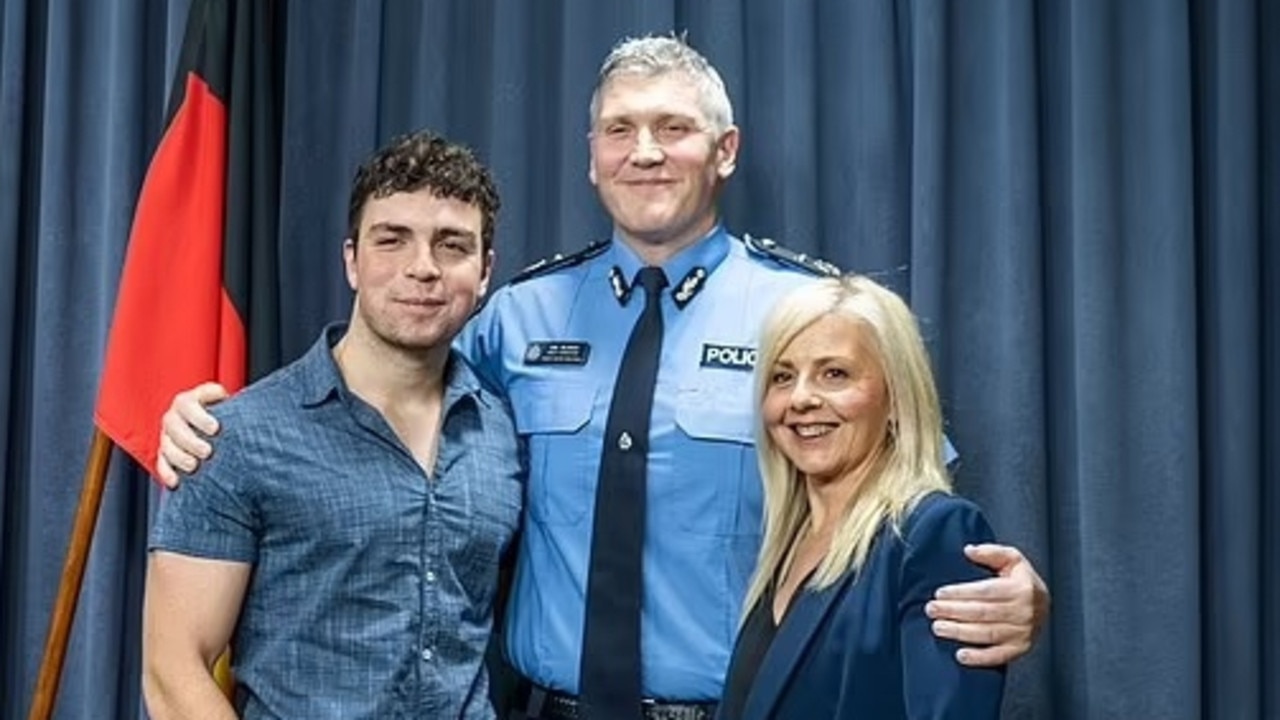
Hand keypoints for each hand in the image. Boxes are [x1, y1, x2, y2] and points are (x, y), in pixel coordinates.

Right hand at [156, 382, 228, 487]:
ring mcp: (167, 435)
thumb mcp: (228, 405)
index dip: (200, 417)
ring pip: (167, 445)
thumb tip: (248, 410)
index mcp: (188, 401)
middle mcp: (174, 416)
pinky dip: (167, 472)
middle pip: (175, 426)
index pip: (188, 404)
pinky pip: (162, 463)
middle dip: (190, 440)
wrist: (215, 426)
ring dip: (179, 457)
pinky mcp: (165, 453)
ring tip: (194, 466)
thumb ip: (232, 405)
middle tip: (207, 452)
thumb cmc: (225, 413)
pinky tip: (176, 481)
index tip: (215, 429)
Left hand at [925, 543, 1048, 665]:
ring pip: (987, 634)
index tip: (940, 593)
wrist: (1044, 604)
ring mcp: (1022, 632)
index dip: (961, 593)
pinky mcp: (1020, 648)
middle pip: (982, 613)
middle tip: (932, 610)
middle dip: (953, 612)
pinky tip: (961, 655)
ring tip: (938, 628)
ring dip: (960, 632)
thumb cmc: (1023, 580)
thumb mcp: (1012, 559)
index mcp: (1021, 588)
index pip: (986, 591)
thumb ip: (991, 552)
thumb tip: (969, 550)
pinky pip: (998, 656)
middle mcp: (1024, 612)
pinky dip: (979, 658)